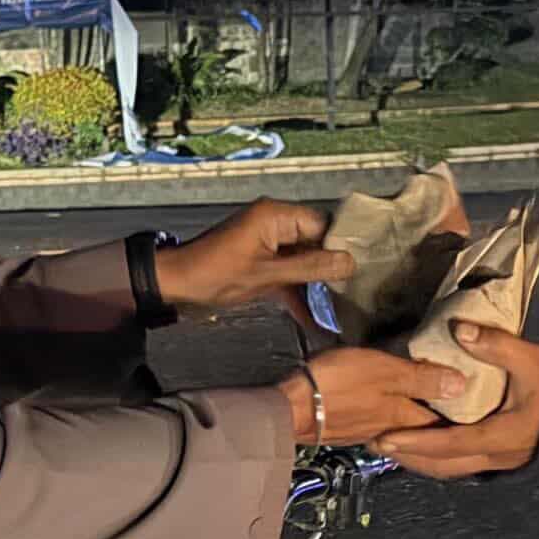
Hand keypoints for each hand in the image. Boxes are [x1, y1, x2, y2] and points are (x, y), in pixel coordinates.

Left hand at [156, 200, 355, 313]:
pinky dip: (297, 294)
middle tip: (357, 292)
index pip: (322, 224)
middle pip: (316, 242)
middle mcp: (275, 224)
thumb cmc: (216, 275)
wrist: (174, 285)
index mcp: (276, 216)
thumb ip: (310, 267)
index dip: (342, 246)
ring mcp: (268, 244)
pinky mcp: (261, 262)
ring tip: (342, 310)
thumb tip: (351, 262)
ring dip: (316, 285)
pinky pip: (287, 274)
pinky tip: (315, 322)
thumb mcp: (266, 275)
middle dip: (333, 268)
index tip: (364, 269)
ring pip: (304, 261)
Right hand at [278, 347, 461, 445]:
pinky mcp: (348, 429)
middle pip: (425, 432)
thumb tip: (463, 386)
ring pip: (404, 431)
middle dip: (443, 426)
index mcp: (404, 417)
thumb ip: (422, 378)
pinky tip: (392, 412)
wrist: (288, 407)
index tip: (481, 409)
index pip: (443, 423)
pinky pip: (382, 428)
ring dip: (419, 425)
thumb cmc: (337, 385)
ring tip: (433, 412)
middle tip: (463, 415)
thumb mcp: (385, 371)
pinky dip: (395, 422)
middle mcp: (390, 431)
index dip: (463, 417)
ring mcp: (367, 432)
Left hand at [380, 325, 538, 478]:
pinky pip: (463, 465)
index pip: (447, 443)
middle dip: (408, 457)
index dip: (414, 441)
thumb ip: (496, 345)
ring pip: (452, 469)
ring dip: (422, 461)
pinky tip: (425, 448)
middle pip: (443, 466)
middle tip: (375, 445)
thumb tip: (459, 329)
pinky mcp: (505, 457)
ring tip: (393, 448)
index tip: (383, 437)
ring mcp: (502, 461)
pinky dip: (439, 459)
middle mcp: (497, 456)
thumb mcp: (533, 360)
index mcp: (500, 436)